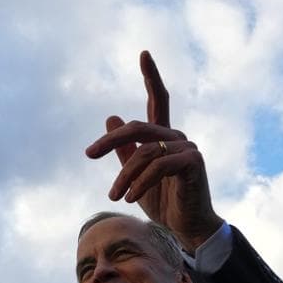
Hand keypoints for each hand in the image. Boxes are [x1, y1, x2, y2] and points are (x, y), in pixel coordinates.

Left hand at [85, 51, 222, 251]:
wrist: (187, 229)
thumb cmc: (164, 204)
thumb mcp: (135, 177)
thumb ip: (125, 150)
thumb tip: (111, 116)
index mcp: (165, 137)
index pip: (159, 100)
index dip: (151, 76)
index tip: (144, 53)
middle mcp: (178, 137)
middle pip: (138, 127)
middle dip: (111, 140)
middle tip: (89, 154)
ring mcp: (188, 148)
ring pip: (145, 151)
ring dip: (124, 176)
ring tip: (115, 196)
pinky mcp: (193, 163)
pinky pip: (159, 165)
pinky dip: (140, 182)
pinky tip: (131, 198)